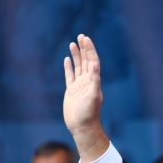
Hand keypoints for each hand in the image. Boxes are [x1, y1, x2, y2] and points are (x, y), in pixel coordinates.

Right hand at [63, 35, 109, 162]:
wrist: (82, 126)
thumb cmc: (89, 113)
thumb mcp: (93, 96)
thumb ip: (95, 80)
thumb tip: (95, 65)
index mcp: (94, 81)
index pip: (93, 61)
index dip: (90, 50)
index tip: (86, 39)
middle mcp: (87, 81)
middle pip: (86, 61)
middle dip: (84, 49)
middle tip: (81, 36)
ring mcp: (79, 86)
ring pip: (78, 66)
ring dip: (76, 55)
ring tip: (73, 44)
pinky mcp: (71, 91)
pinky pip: (69, 76)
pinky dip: (69, 67)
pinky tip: (67, 59)